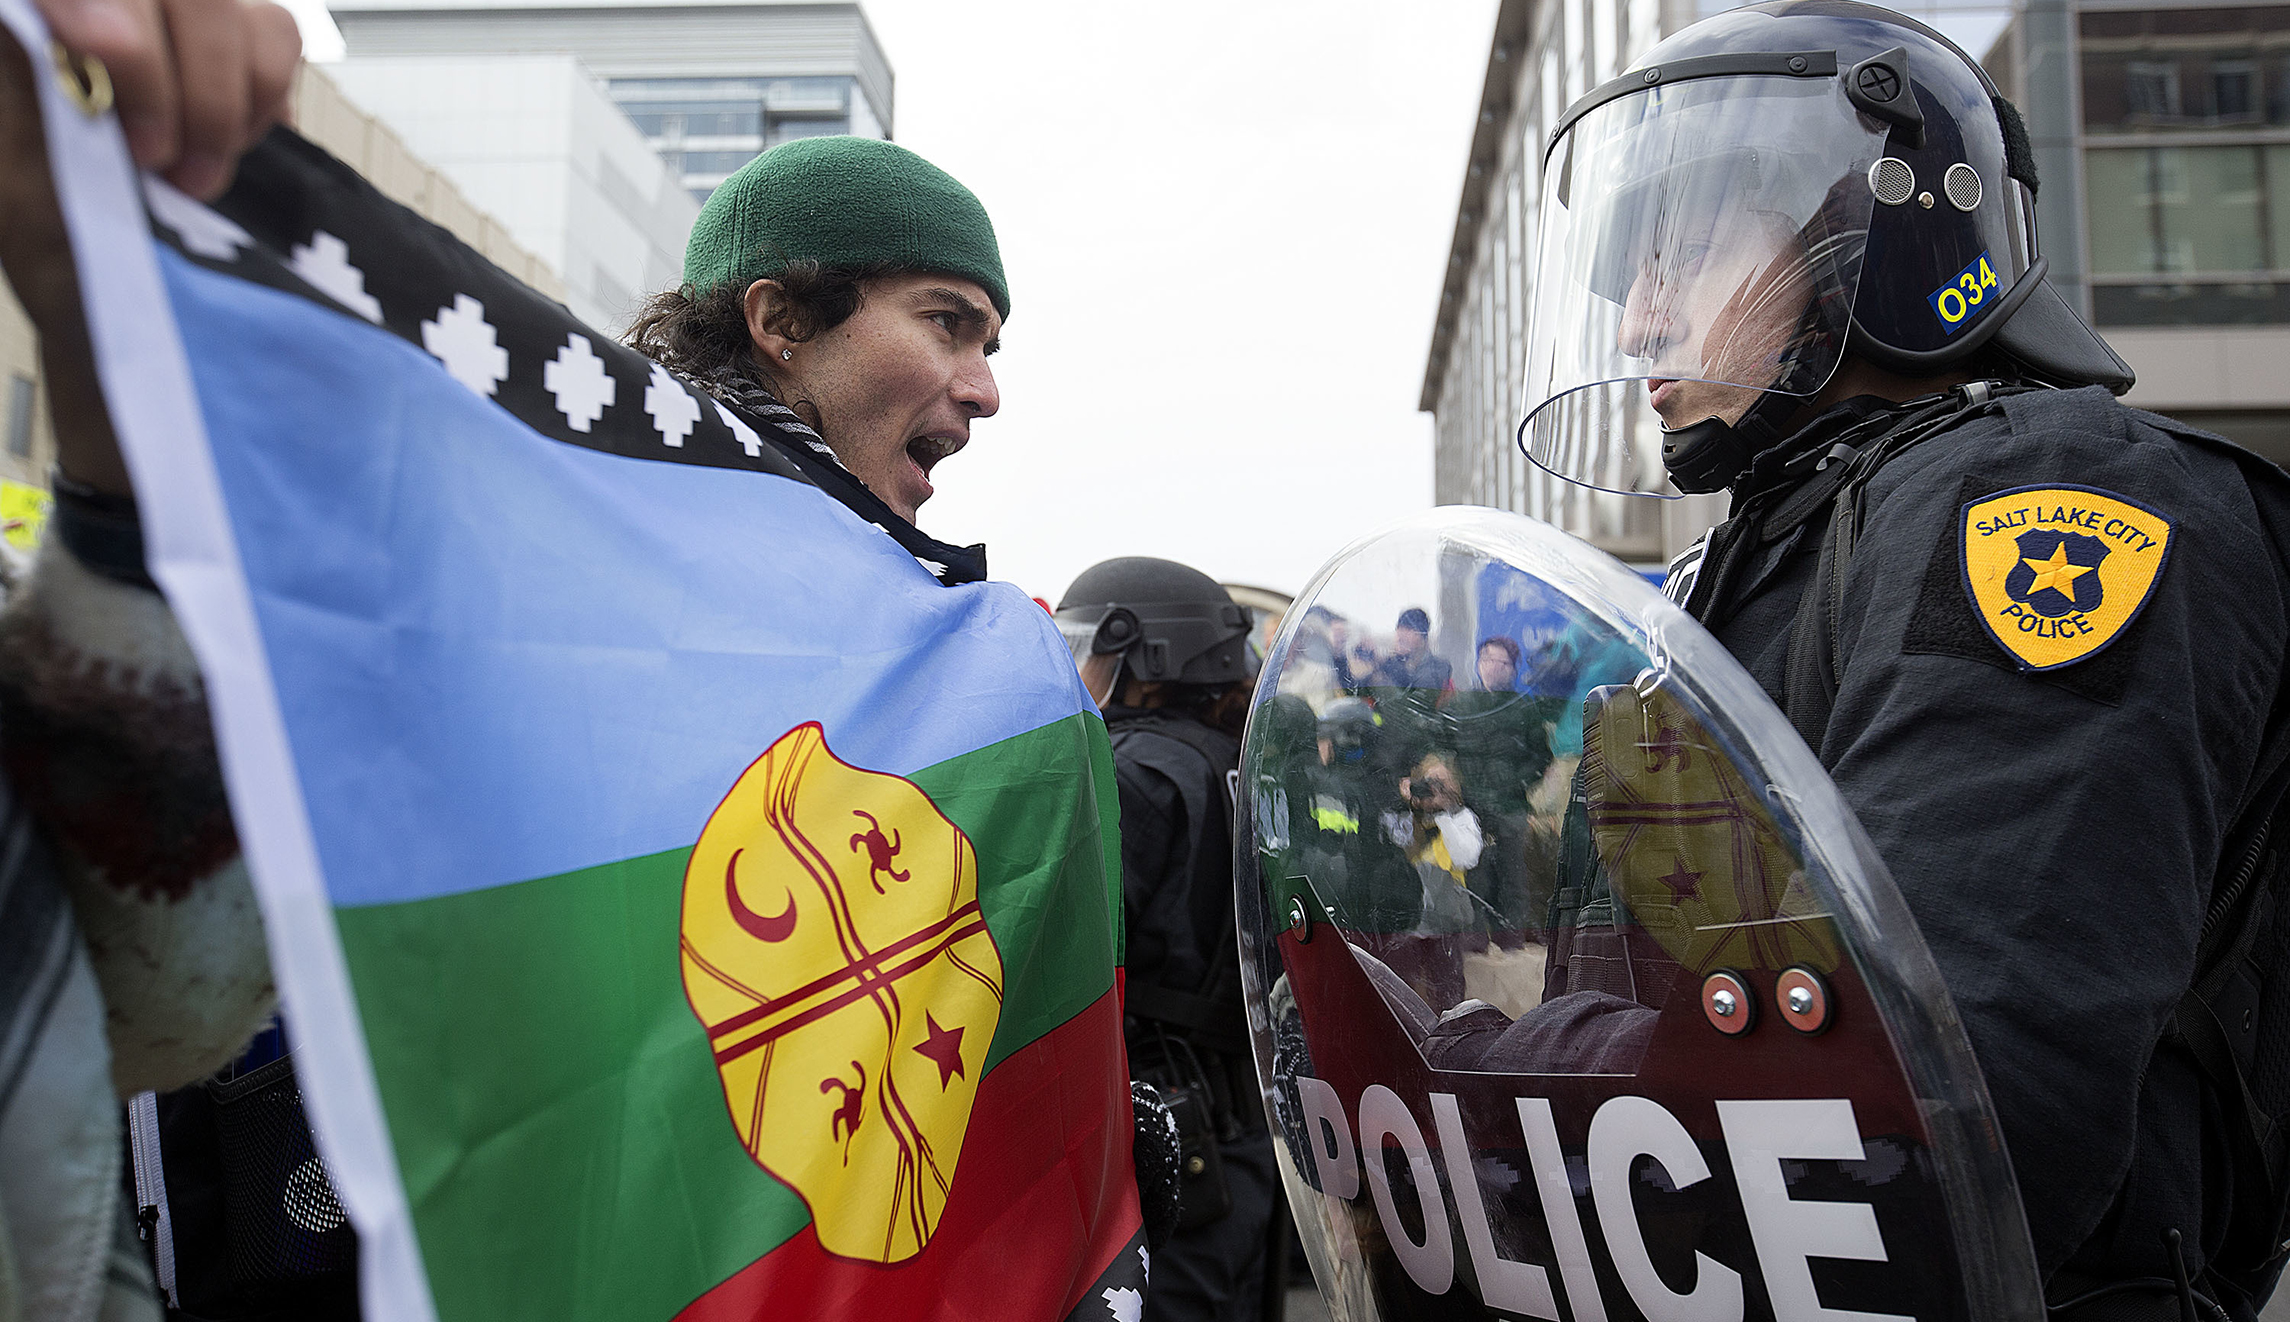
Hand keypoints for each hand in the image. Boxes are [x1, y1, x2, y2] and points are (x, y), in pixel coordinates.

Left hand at [0, 2, 297, 495]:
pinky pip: (275, 38)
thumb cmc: (76, 277)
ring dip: (225, 100)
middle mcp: (103, 28)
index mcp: (31, 48)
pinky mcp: (230, 64)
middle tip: (162, 163)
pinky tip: (232, 146)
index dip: (111, 15)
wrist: (154, 332)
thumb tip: (63, 18)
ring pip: (233, 10)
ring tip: (199, 175)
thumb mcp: (30, 200)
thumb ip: (39, 99)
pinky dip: (265, 98)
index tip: (104, 61)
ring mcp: (171, 41)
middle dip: (178, 76)